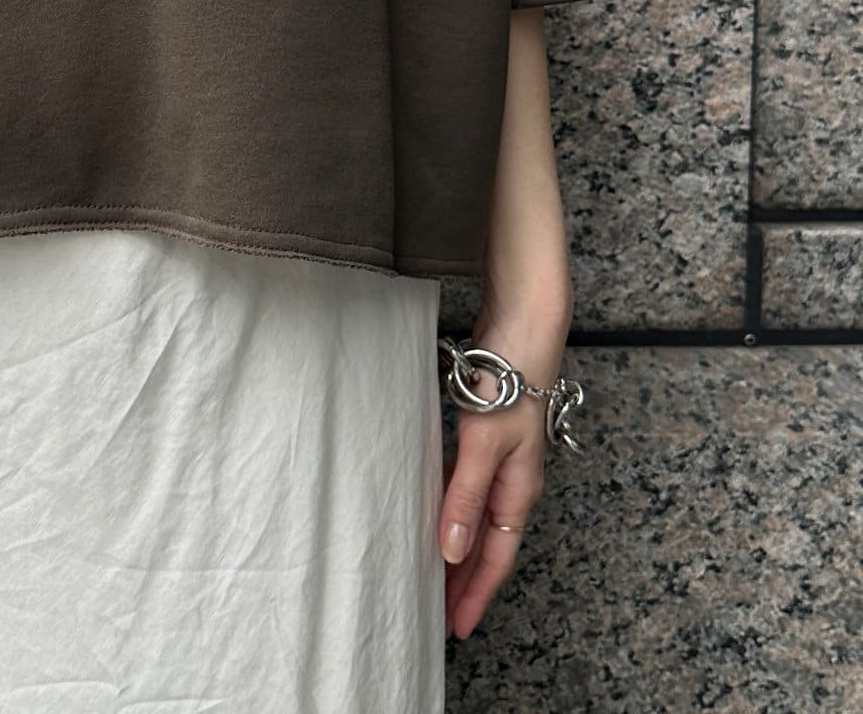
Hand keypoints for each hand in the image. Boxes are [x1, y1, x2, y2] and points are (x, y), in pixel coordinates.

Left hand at [437, 307, 568, 639]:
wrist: (522, 325)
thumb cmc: (511, 382)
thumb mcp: (484, 444)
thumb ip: (465, 497)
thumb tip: (451, 553)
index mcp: (518, 490)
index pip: (495, 558)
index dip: (474, 594)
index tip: (455, 628)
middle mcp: (512, 480)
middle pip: (487, 544)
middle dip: (465, 581)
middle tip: (438, 613)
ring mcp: (500, 458)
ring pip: (475, 517)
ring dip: (457, 546)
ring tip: (431, 572)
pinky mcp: (484, 434)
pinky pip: (466, 486)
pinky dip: (451, 507)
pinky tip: (431, 508)